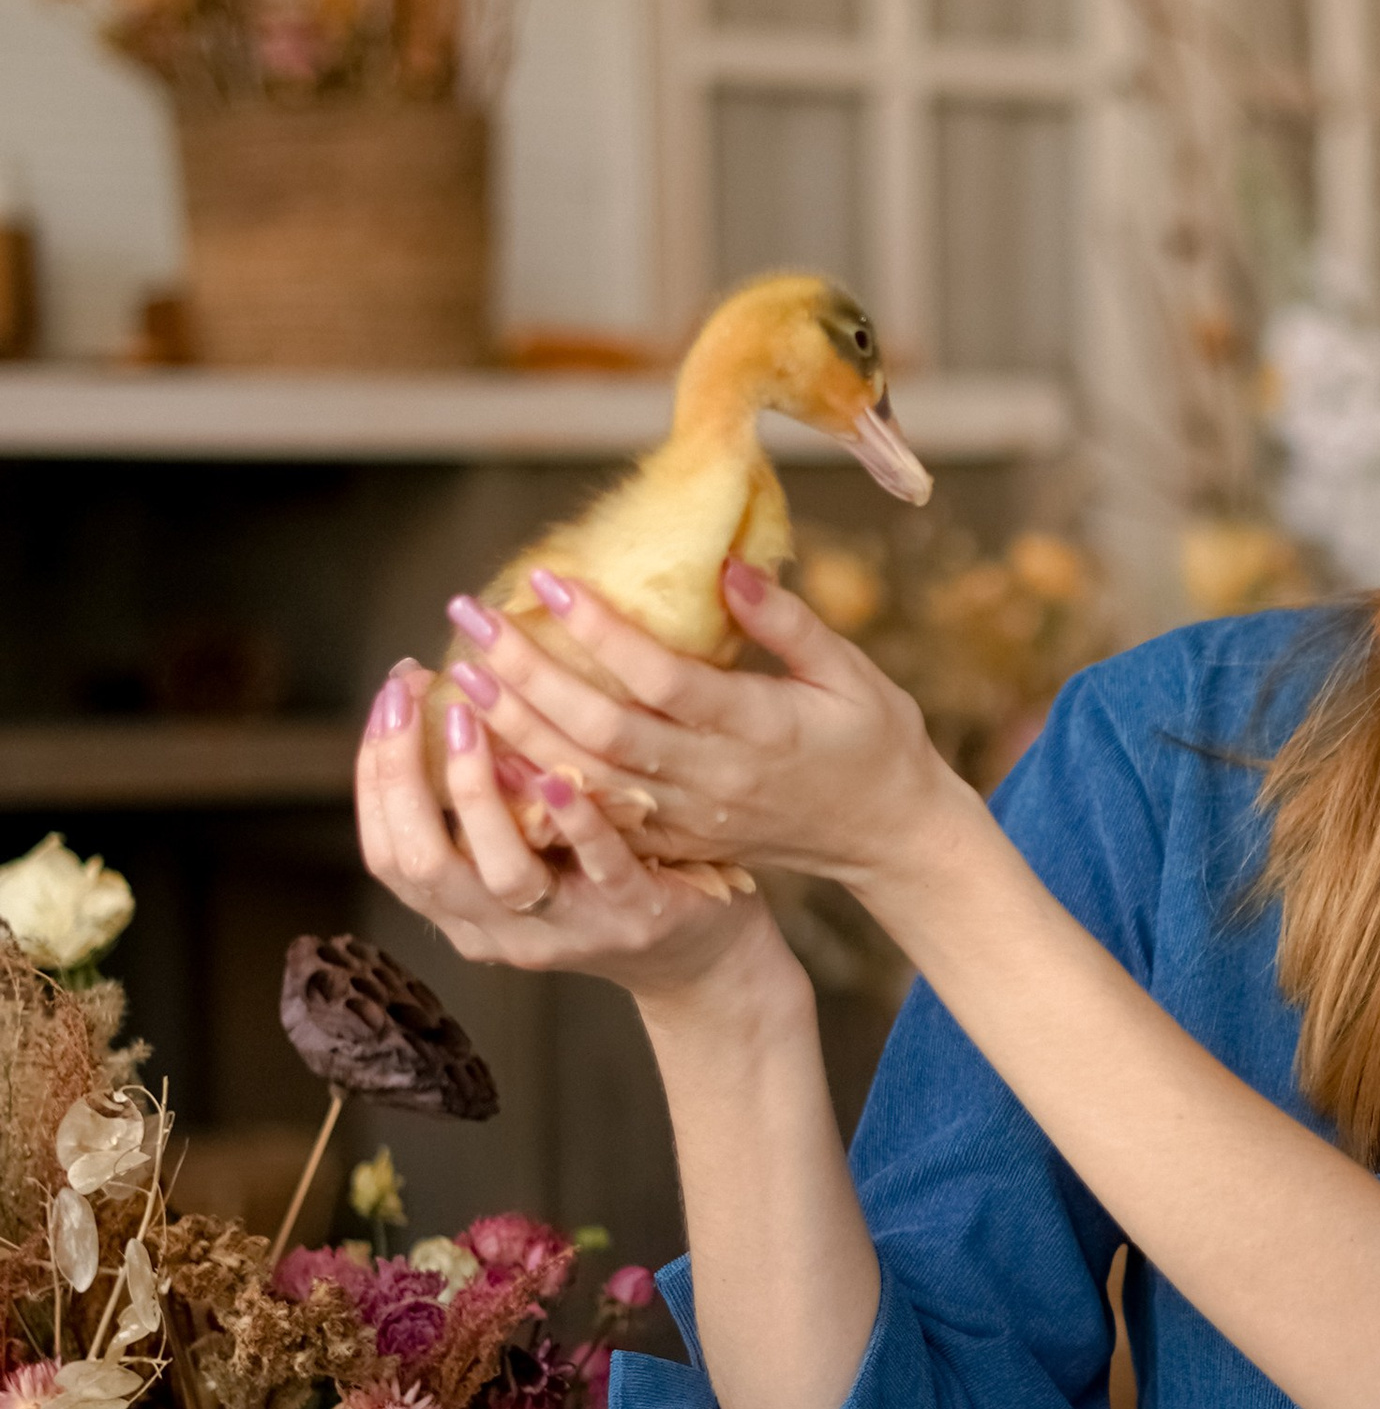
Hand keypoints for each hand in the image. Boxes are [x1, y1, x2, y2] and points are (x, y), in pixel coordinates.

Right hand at [356, 661, 772, 1005]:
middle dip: (403, 773)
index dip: (375, 774)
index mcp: (463, 913)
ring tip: (471, 719)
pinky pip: (598, 868)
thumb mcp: (528, 849)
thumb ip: (486, 803)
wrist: (697, 954)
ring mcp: (568, 928)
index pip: (389, 851)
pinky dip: (574, 821)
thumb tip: (446, 693)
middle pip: (422, 863)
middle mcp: (501, 931)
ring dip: (476, 791)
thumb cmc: (601, 882)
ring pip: (501, 874)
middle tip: (407, 697)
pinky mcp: (634, 916)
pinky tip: (555, 772)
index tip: (388, 699)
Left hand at [437, 564, 964, 893]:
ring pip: (586, 779)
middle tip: (473, 618)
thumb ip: (789, 622)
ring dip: (518, 729)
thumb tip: (725, 566)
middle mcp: (715, 778)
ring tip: (464, 676)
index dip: (602, 632)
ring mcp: (691, 818)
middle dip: (530, 674)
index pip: (663, 679)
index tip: (551, 579)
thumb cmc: (874, 740)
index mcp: (760, 728)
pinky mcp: (676, 842)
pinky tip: (491, 750)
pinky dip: (537, 786)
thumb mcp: (852, 671)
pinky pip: (594, 818)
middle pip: (603, 730)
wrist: (887, 837)